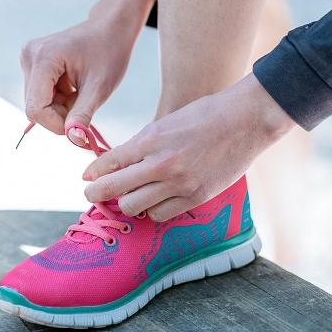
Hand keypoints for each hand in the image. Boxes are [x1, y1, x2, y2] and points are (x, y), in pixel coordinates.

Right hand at [21, 0, 153, 144]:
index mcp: (44, 58)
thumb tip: (74, 141)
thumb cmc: (109, 52)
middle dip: (59, 115)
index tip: (80, 126)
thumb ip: (83, 115)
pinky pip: (40, 94)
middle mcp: (29, 56)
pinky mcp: (32, 63)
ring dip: (59, 107)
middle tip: (84, 105)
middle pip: (35, 107)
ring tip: (80, 93)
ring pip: (37, 103)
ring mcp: (29, 58)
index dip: (56, 124)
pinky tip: (73, 87)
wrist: (110, 27)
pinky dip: (58, 99)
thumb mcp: (99, 88)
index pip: (36, 109)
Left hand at [82, 74, 295, 220]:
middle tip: (92, 194)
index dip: (92, 173)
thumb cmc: (203, 116)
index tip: (86, 177)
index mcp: (150, 140)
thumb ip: (139, 145)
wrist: (246, 119)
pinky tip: (152, 201)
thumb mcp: (164, 123)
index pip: (108, 163)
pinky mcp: (196, 197)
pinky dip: (151, 210)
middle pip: (113, 189)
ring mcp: (179, 184)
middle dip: (96, 193)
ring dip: (126, 203)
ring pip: (133, 207)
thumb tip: (114, 163)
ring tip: (127, 196)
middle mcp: (161, 164)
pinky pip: (160, 215)